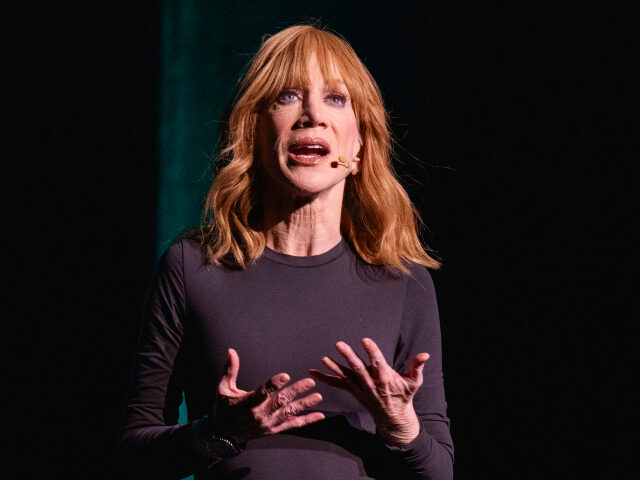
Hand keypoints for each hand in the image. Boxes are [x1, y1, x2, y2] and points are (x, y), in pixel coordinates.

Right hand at [211, 348, 324, 443]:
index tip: (285, 375)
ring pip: (289, 413)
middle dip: (296, 391)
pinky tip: (319, 415)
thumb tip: (231, 351)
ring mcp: (268, 424)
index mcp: (248, 403)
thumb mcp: (222, 389)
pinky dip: (307, 421)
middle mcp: (260, 415)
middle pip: (281, 401)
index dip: (274, 383)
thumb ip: (230, 370)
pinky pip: (293, 426)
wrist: (222, 435)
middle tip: (309, 382)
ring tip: (317, 397)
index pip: (263, 392)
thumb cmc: (222, 409)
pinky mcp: (273, 430)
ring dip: (304, 405)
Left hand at [309, 338, 428, 445]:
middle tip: (339, 344)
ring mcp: (360, 388)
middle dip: (348, 356)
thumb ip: (417, 366)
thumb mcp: (413, 382)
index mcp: (385, 378)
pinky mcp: (353, 391)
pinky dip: (325, 378)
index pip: (377, 362)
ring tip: (324, 358)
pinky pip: (337, 385)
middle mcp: (370, 384)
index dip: (372, 351)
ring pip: (345, 376)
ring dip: (333, 367)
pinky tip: (313, 372)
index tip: (365, 340)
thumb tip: (425, 354)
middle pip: (358, 368)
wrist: (393, 417)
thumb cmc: (403, 395)